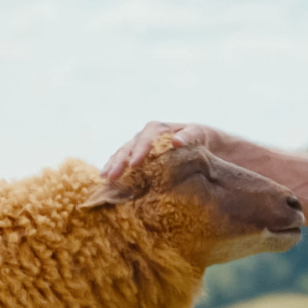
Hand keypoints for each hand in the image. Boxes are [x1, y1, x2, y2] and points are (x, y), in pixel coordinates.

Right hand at [101, 121, 219, 179]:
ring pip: (123, 152)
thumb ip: (189, 135)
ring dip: (113, 164)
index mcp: (159, 128)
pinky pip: (124, 159)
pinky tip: (107, 179)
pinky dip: (115, 167)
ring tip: (105, 178)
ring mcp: (141, 144)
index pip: (146, 138)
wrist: (203, 142)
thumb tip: (177, 141)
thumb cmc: (201, 138)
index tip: (133, 165)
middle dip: (120, 161)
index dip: (139, 151)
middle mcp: (146, 134)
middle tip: (112, 176)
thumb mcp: (200, 134)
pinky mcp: (139, 155)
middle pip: (130, 146)